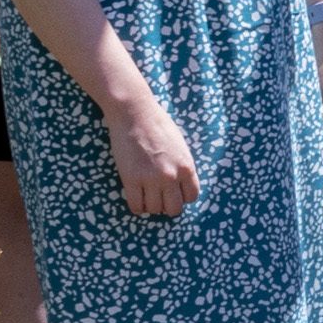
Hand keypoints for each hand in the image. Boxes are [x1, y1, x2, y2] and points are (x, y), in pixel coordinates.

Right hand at [106, 88, 199, 215]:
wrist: (134, 113)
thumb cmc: (158, 125)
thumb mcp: (181, 146)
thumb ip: (183, 167)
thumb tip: (180, 186)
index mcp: (187, 167)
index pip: (191, 197)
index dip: (182, 197)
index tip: (174, 192)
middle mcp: (171, 176)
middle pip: (174, 209)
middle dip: (168, 206)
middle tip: (160, 196)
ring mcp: (150, 179)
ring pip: (155, 210)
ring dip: (151, 206)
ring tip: (147, 195)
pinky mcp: (131, 179)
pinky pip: (136, 206)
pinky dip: (137, 207)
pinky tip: (136, 198)